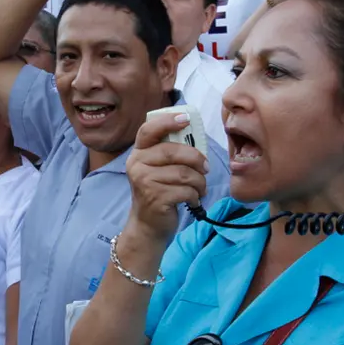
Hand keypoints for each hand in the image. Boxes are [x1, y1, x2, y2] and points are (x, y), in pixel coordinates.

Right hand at [125, 113, 209, 241]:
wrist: (148, 225)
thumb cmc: (159, 191)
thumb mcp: (159, 168)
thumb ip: (170, 152)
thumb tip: (195, 134)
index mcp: (138, 152)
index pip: (149, 130)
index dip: (168, 121)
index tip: (186, 119)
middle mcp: (137, 164)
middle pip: (173, 151)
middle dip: (196, 159)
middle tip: (206, 168)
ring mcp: (144, 182)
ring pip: (184, 173)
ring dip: (199, 181)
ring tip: (200, 188)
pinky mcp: (155, 198)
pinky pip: (186, 190)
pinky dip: (196, 196)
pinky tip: (193, 200)